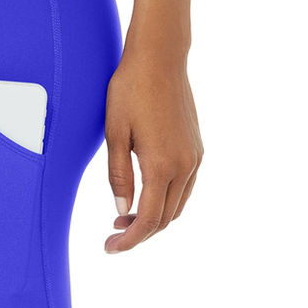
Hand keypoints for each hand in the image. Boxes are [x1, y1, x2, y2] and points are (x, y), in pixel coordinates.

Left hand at [102, 46, 201, 252]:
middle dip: (140, 232)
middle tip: (113, 234)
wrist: (159, 59)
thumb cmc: (129, 90)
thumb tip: (122, 211)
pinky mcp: (198, 147)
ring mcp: (195, 156)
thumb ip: (119, 175)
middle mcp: (185, 165)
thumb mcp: (114, 133)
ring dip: (154, 217)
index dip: (130, 240)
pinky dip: (167, 200)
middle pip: (166, 218)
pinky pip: (185, 187)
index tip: (109, 249)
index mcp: (162, 165)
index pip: (148, 219)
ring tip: (125, 217)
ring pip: (178, 205)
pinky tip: (146, 193)